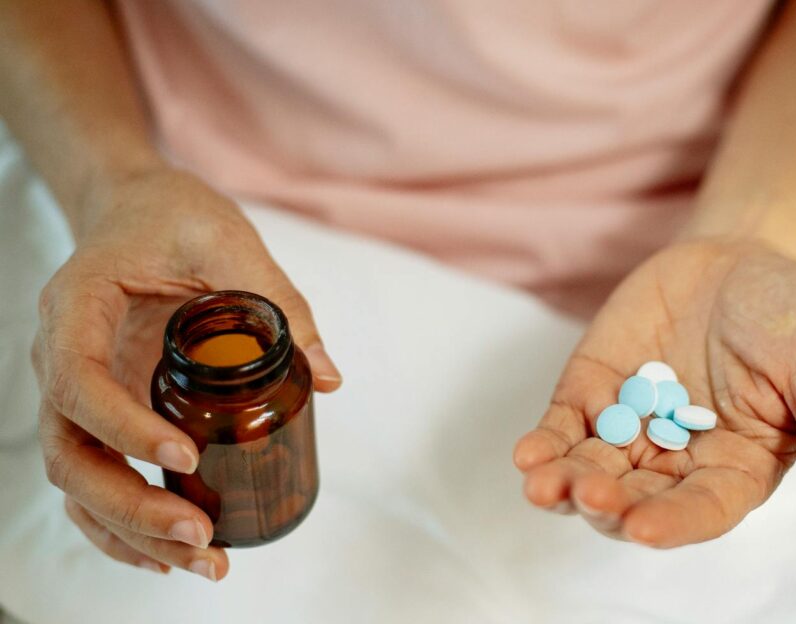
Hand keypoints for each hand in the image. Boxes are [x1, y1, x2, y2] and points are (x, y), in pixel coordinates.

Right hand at [32, 167, 341, 578]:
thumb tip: (326, 377)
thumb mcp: (229, 241)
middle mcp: (61, 357)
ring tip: (203, 562)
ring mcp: (73, 392)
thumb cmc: (174, 218)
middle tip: (200, 536)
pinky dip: (125, 524)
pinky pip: (94, 479)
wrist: (138, 209)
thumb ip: (279, 303)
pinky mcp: (99, 413)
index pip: (79, 381)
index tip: (186, 456)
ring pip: (77, 480)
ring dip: (131, 531)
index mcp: (78, 307)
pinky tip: (170, 554)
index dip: (124, 427)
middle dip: (129, 505)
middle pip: (68, 452)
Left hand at [513, 239, 795, 546]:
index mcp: (735, 469)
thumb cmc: (795, 316)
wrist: (743, 252)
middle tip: (587, 493)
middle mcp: (678, 461)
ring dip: (564, 483)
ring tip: (543, 482)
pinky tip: (528, 454)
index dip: (670, 524)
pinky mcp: (594, 390)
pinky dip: (544, 442)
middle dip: (607, 503)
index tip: (640, 528)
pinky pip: (564, 427)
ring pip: (591, 471)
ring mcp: (632, 427)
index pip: (701, 512)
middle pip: (635, 500)